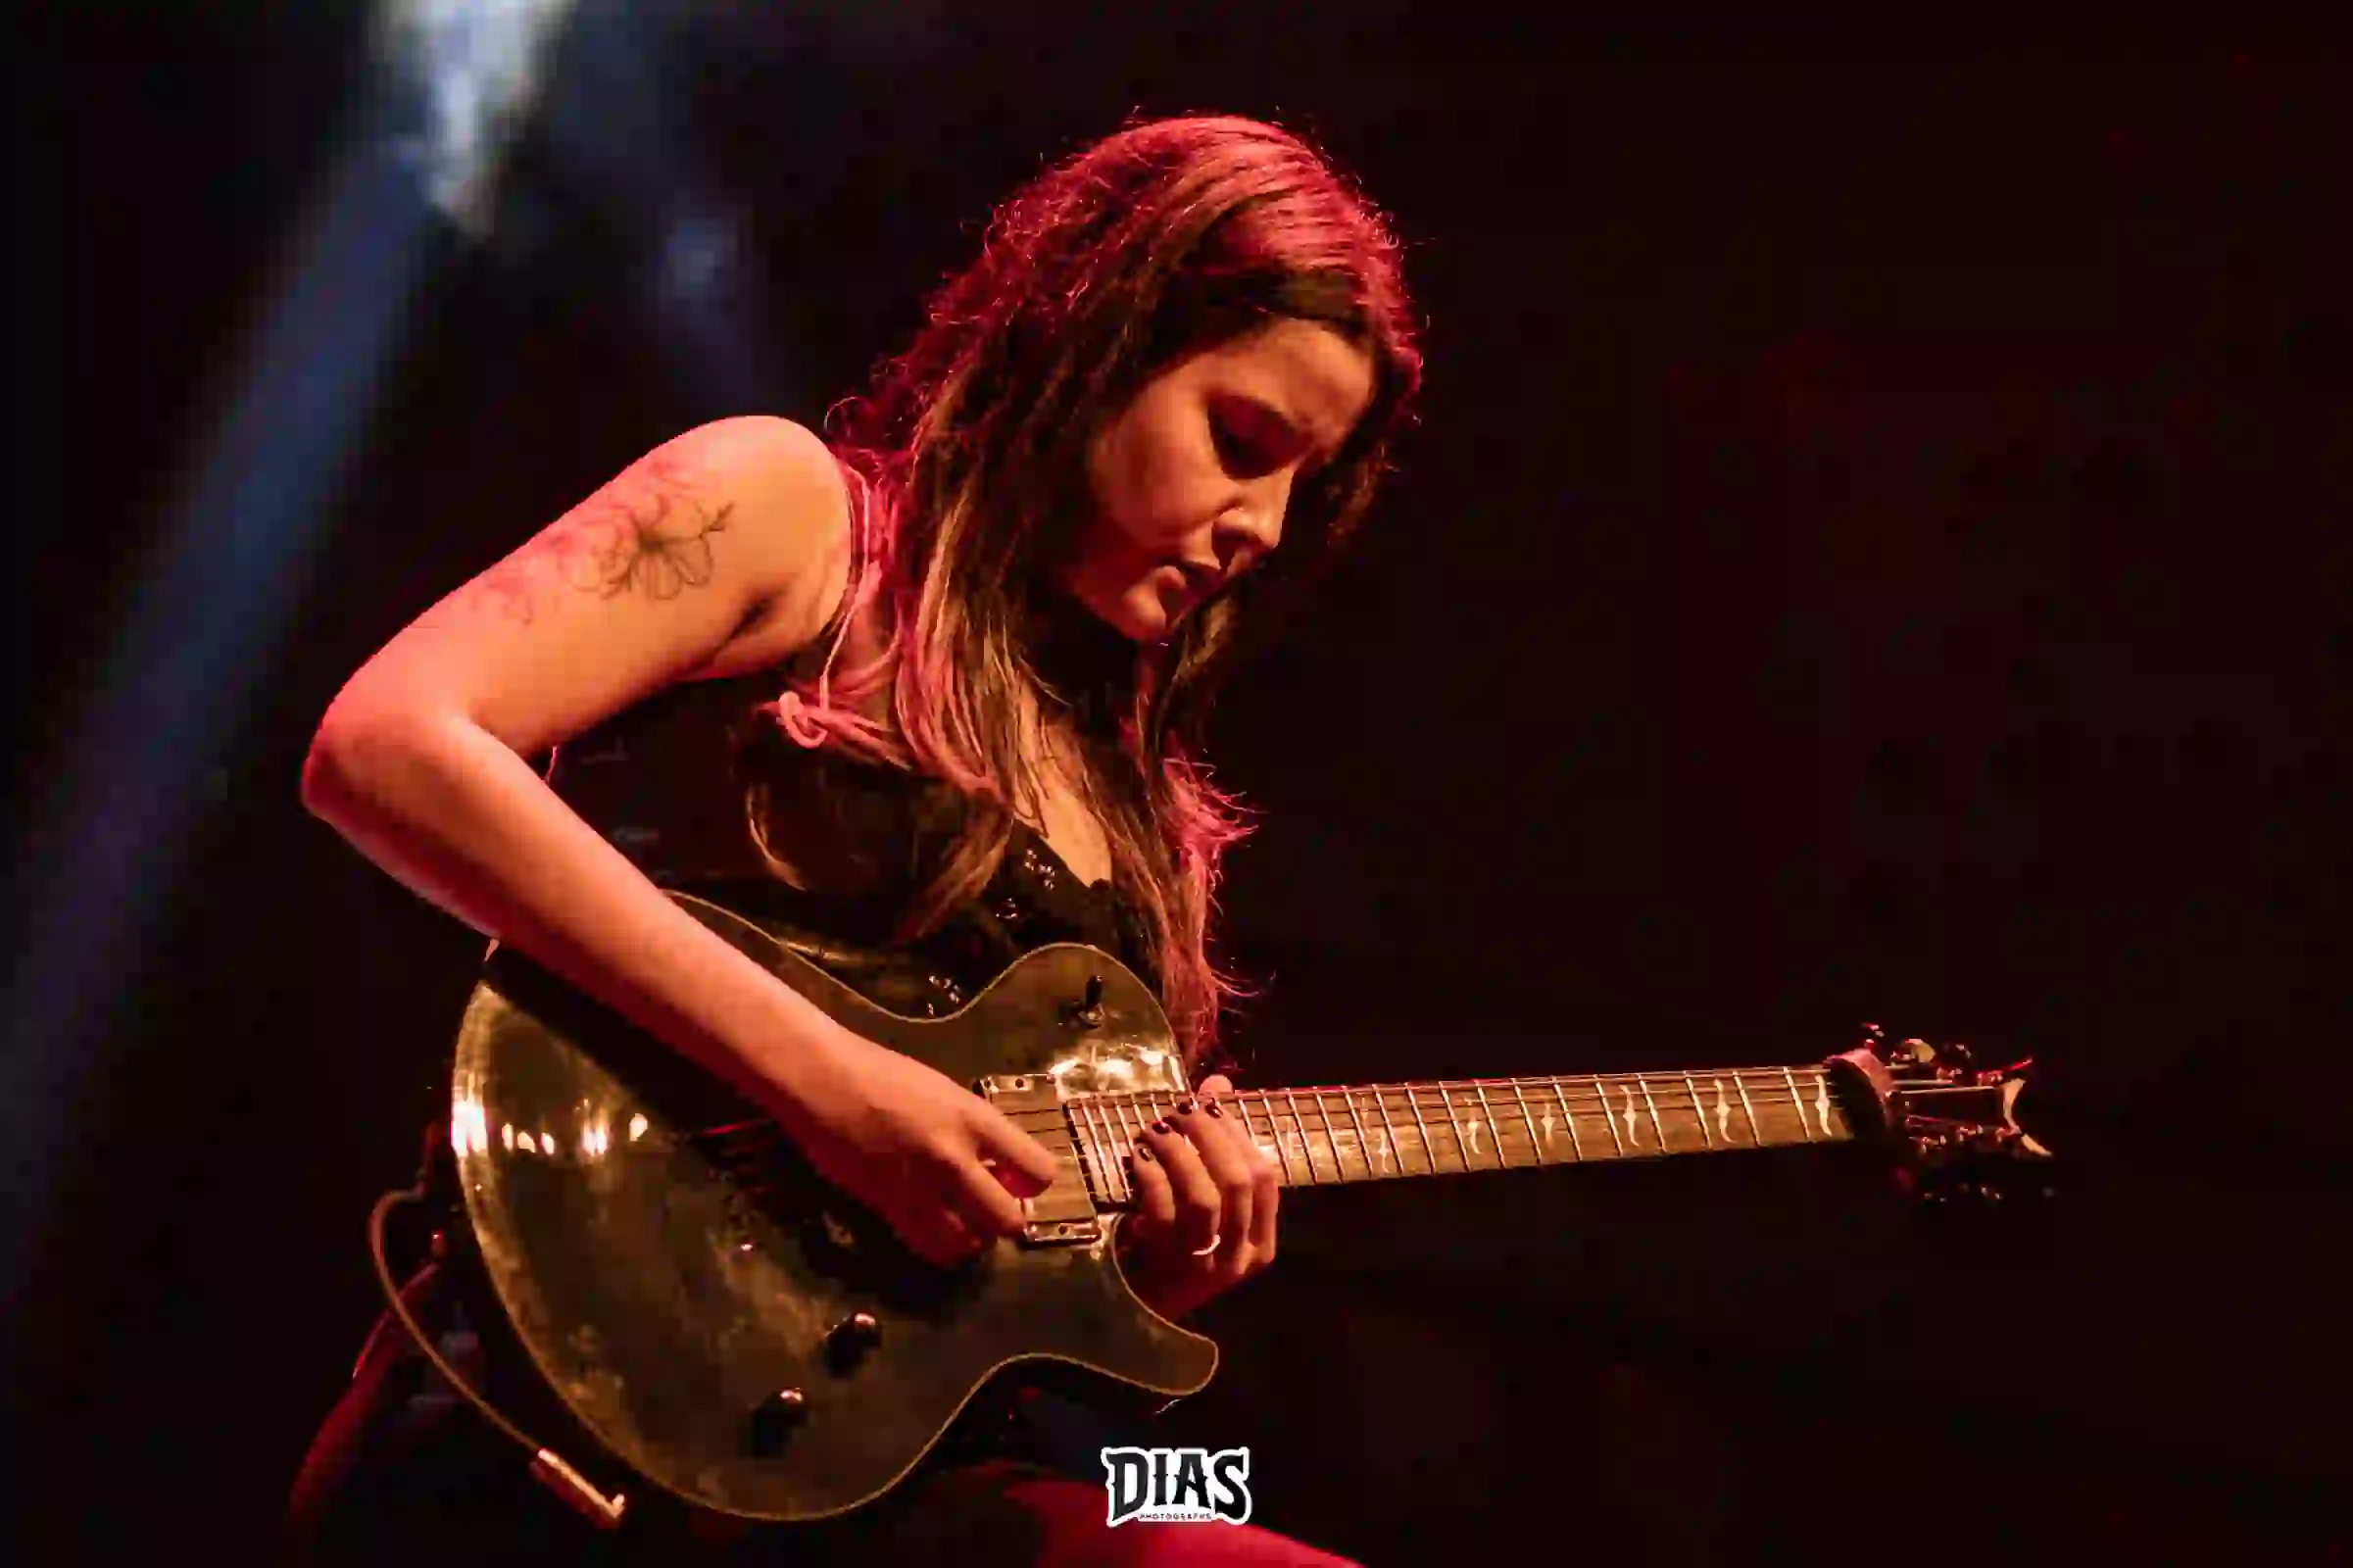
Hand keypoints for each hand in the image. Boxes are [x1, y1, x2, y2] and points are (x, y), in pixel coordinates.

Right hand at [759, 1022, 1061, 1266]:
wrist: (824, 1080)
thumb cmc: (884, 1075)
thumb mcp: (947, 1094)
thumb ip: (977, 1132)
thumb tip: (1001, 1170)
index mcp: (975, 1119)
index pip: (1038, 1171)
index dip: (1033, 1186)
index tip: (1017, 1183)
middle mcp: (954, 1157)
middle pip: (1007, 1220)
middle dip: (1005, 1220)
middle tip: (989, 1208)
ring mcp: (920, 1187)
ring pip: (968, 1244)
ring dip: (973, 1239)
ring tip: (963, 1221)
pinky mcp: (887, 1208)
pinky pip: (927, 1247)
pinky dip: (940, 1246)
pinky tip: (934, 1227)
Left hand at [1116, 1075, 1280, 1319]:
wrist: (1136, 1316)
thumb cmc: (1174, 1250)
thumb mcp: (1203, 1203)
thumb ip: (1217, 1148)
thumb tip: (1218, 1083)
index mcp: (1260, 1242)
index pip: (1265, 1177)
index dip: (1238, 1133)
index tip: (1210, 1103)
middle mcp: (1240, 1256)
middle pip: (1238, 1181)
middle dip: (1208, 1135)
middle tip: (1179, 1110)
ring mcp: (1205, 1266)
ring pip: (1203, 1196)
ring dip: (1178, 1153)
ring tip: (1154, 1130)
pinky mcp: (1167, 1268)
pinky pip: (1163, 1212)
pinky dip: (1150, 1177)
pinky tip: (1136, 1159)